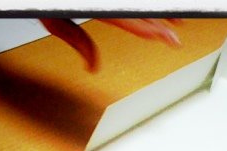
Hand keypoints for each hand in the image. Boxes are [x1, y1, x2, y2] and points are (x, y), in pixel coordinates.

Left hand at [39, 18, 181, 71]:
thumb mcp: (49, 18)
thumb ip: (75, 40)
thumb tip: (92, 67)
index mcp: (90, 3)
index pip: (130, 19)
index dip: (154, 30)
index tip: (171, 39)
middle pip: (140, 4)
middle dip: (162, 17)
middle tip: (177, 31)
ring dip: (157, 7)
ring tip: (172, 17)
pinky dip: (142, 4)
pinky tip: (152, 8)